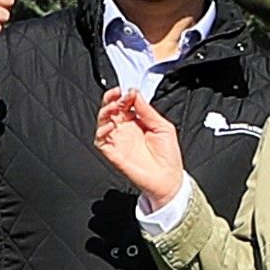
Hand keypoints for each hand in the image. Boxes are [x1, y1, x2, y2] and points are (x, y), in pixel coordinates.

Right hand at [87, 87, 188, 207]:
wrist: (168, 178)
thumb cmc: (168, 155)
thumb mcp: (163, 126)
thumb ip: (147, 111)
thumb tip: (135, 93)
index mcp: (137, 121)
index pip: (125, 104)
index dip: (124, 96)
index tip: (129, 91)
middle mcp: (126, 129)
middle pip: (111, 110)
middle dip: (110, 99)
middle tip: (117, 95)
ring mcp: (118, 140)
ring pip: (102, 122)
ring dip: (105, 112)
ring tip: (113, 107)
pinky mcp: (113, 153)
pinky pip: (100, 140)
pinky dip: (102, 131)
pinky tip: (110, 125)